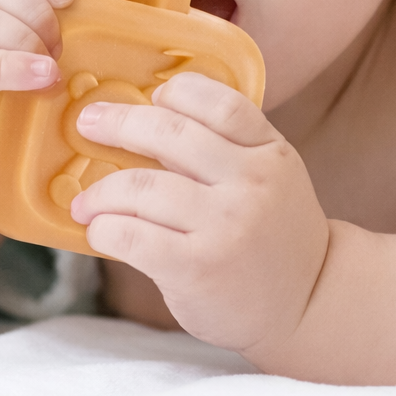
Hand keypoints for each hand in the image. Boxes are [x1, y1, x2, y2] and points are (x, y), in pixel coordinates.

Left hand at [70, 72, 329, 358]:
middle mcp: (251, 183)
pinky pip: (133, 236)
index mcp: (270, 151)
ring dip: (101, 191)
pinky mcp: (197, 268)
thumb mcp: (271, 176)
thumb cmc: (273, 234)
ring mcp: (225, 225)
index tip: (149, 96)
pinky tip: (100, 231)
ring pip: (143, 186)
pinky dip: (105, 229)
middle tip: (89, 124)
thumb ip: (227, 147)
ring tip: (86, 201)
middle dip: (118, 123)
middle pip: (170, 132)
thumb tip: (147, 119)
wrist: (309, 303)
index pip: (219, 103)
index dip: (176, 92)